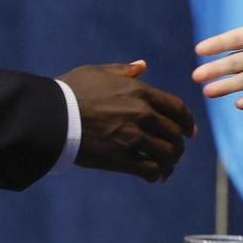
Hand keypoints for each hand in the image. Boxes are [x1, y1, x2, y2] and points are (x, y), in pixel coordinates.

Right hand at [63, 60, 196, 182]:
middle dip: (179, 145)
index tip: (190, 131)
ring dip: (170, 163)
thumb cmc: (71, 91)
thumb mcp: (98, 72)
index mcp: (140, 92)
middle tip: (176, 153)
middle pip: (174, 133)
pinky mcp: (121, 159)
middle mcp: (142, 114)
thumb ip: (124, 71)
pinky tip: (154, 178)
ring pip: (166, 154)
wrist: (51, 117)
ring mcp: (133, 138)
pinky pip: (149, 169)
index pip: (176, 108)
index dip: (187, 121)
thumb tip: (143, 65)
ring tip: (167, 169)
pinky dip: (156, 175)